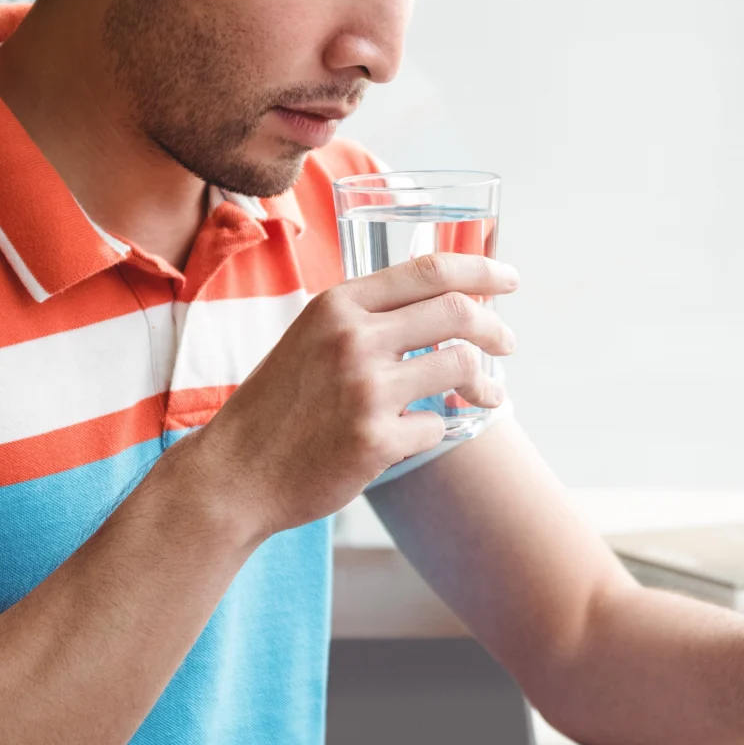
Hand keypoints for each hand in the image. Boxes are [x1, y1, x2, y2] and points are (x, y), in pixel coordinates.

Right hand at [184, 252, 517, 536]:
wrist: (235, 473)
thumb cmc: (277, 408)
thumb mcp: (309, 340)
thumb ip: (363, 320)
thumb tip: (437, 306)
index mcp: (337, 305)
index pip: (428, 270)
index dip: (480, 271)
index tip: (508, 280)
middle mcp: (353, 338)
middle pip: (457, 313)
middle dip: (494, 328)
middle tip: (506, 342)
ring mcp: (365, 390)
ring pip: (459, 366)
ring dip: (485, 383)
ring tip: (487, 396)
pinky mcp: (375, 440)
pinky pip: (435, 427)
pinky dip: (434, 431)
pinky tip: (416, 436)